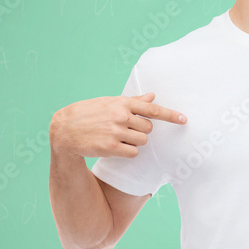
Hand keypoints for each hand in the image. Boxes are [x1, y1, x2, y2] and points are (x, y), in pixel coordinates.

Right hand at [49, 91, 186, 159]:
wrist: (64, 129)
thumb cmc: (89, 114)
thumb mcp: (109, 102)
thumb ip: (133, 101)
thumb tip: (153, 96)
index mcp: (122, 103)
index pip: (152, 109)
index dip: (170, 115)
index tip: (184, 120)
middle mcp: (120, 116)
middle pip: (148, 129)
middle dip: (141, 132)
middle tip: (124, 130)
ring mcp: (116, 131)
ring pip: (142, 142)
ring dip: (134, 142)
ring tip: (117, 138)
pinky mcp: (111, 147)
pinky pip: (133, 153)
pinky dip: (128, 152)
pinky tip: (115, 147)